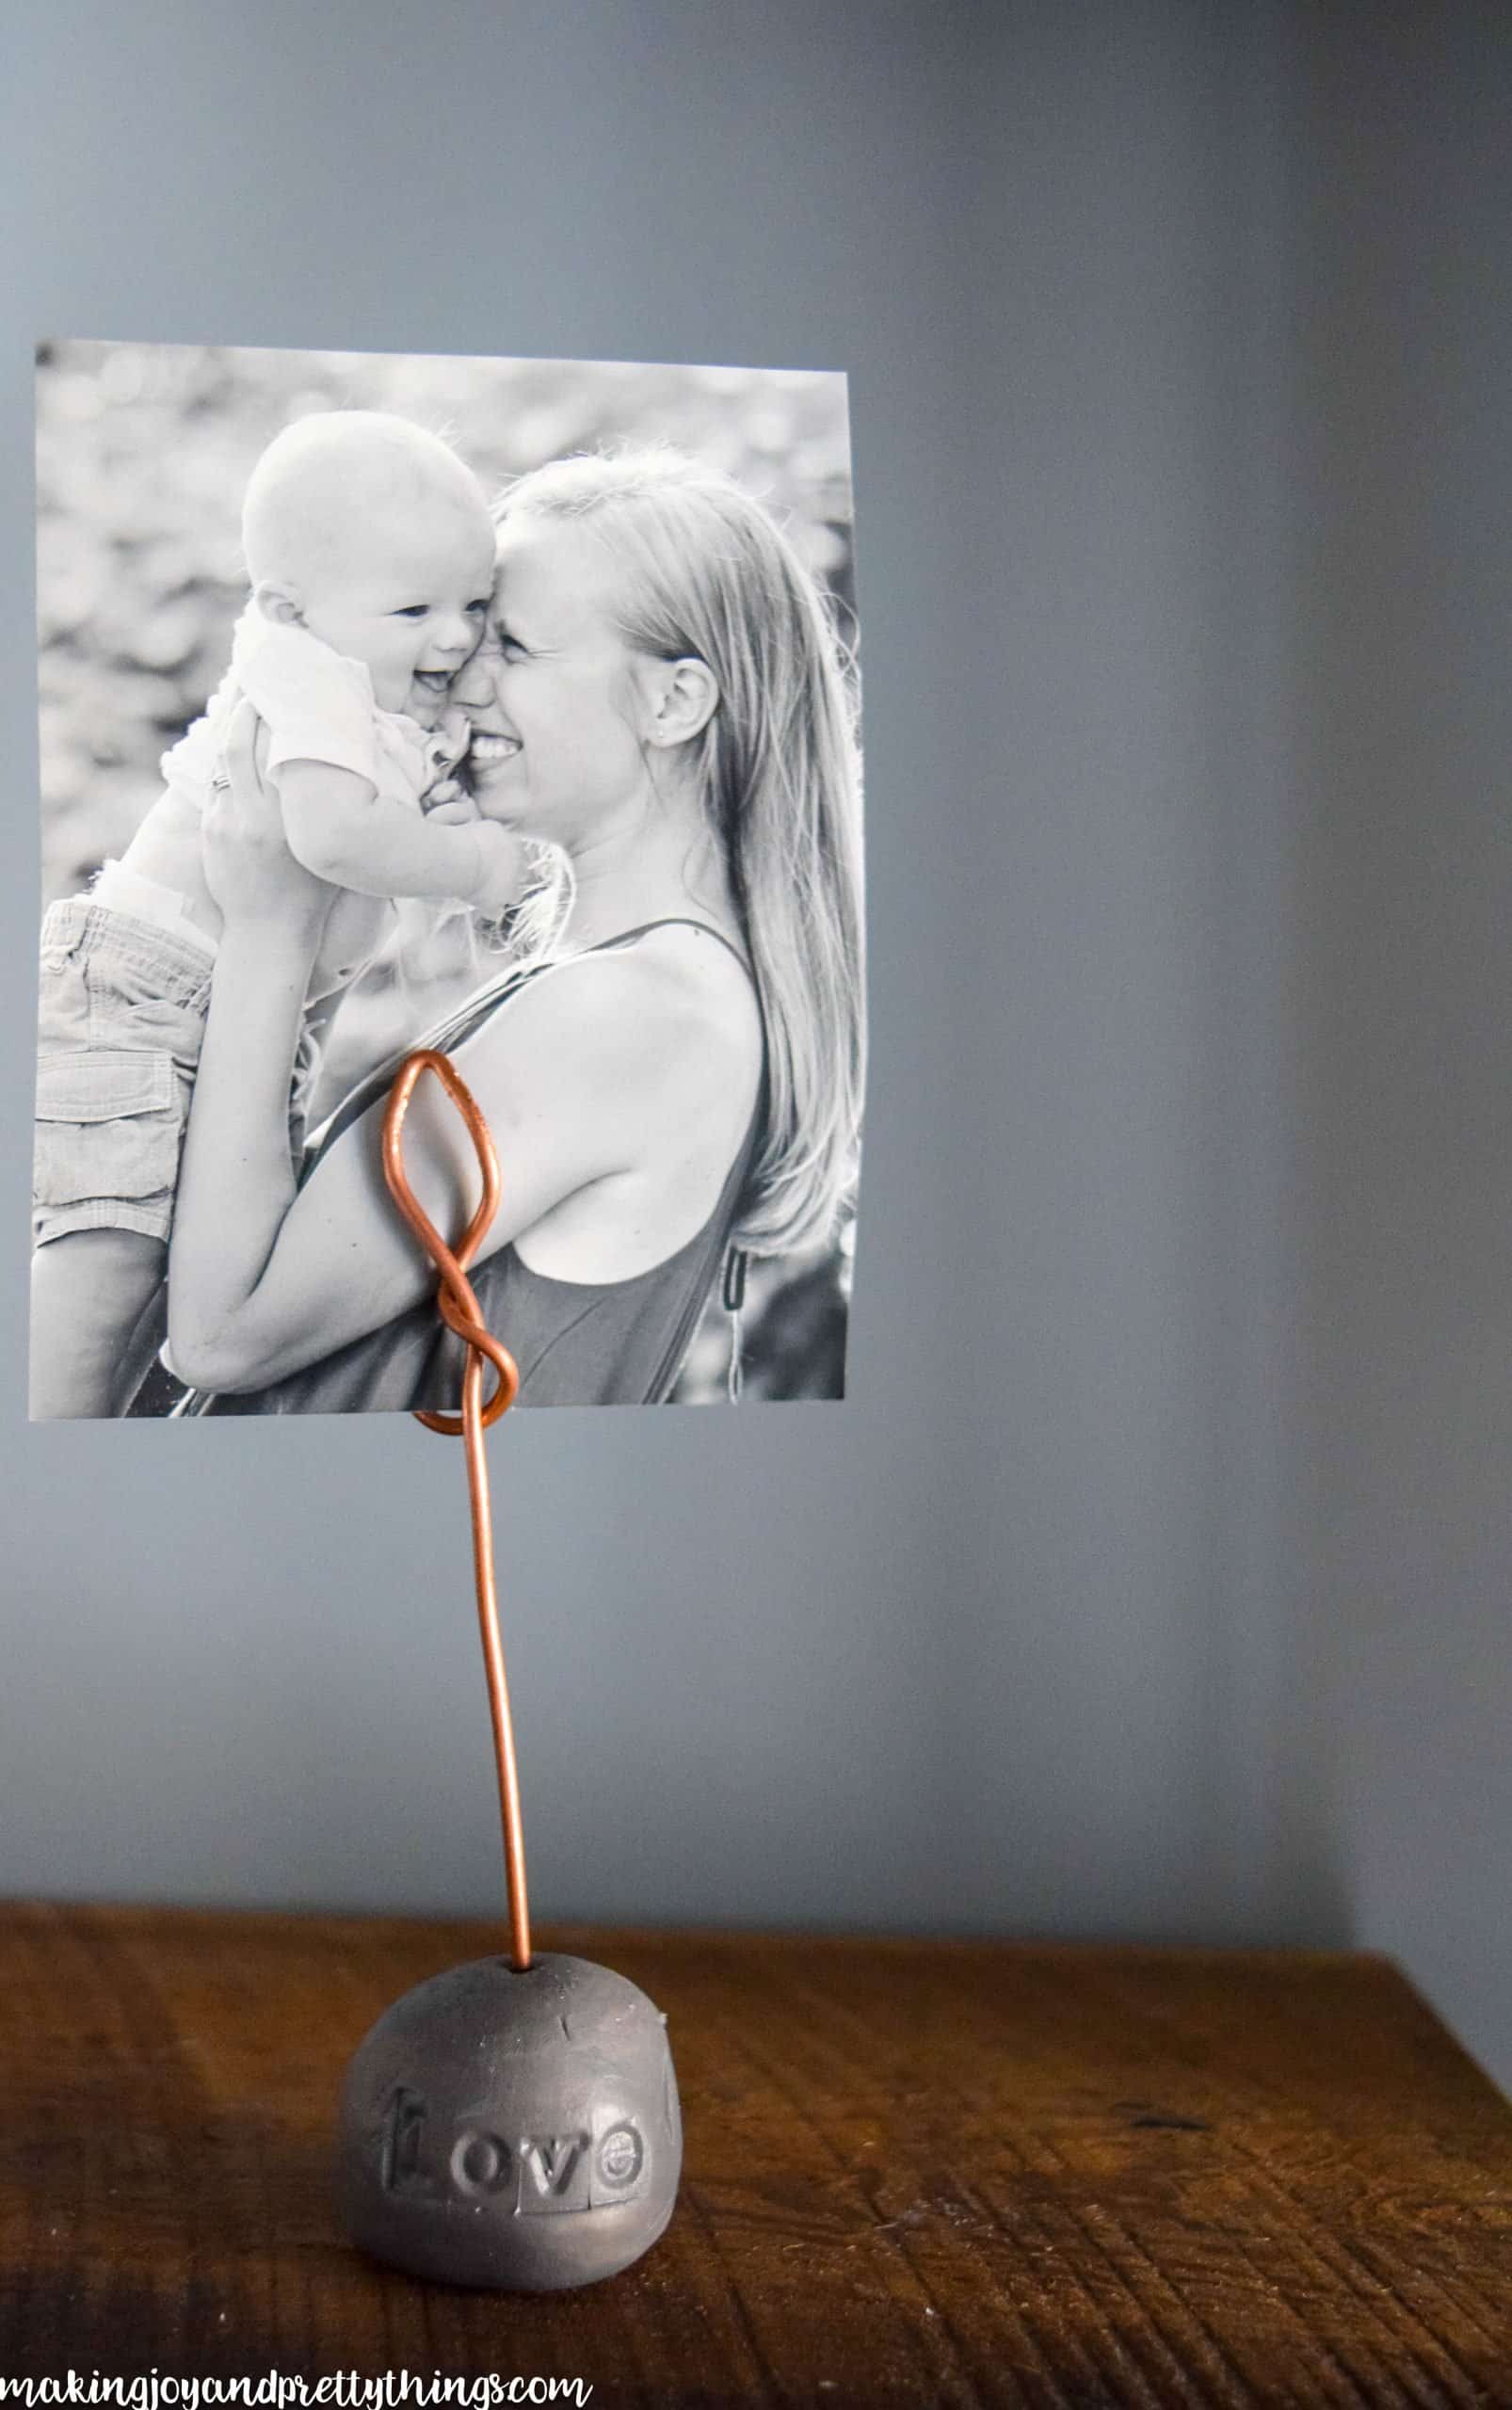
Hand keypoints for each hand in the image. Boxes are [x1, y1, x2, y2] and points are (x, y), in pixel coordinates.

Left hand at [202, 699, 336, 934]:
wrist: (269, 931)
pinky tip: (234, 750)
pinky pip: (216, 785)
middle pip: (241, 746)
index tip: (286, 698)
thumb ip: (328, 809)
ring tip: (243, 712)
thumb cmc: (313, 894)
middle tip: (255, 692)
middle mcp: (256, 816)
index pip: (279, 752)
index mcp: (291, 819)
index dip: (279, 720)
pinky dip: (225, 764)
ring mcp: (228, 822)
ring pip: (223, 761)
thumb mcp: (330, 848)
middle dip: (245, 713)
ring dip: (231, 733)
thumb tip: (338, 767)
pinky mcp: (212, 830)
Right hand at [467, 822, 527, 917]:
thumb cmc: (470, 838)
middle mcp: (517, 870)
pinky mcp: (493, 905)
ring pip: (515, 896)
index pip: (522, 855)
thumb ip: (498, 834)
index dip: (512, 858)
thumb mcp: (489, 826)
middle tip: (495, 874)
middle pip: (524, 875)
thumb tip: (497, 836)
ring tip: (488, 890)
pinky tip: (479, 904)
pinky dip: (489, 910)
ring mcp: (507, 889)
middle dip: (513, 875)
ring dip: (505, 894)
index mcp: (516, 849)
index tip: (500, 858)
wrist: (461, 859)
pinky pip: (496, 913)